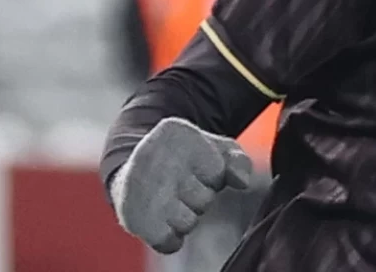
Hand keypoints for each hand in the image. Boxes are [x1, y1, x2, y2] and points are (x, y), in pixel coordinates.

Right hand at [110, 118, 252, 253]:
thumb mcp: (217, 150)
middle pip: (203, 199)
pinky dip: (172, 238)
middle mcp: (150, 156)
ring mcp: (137, 189)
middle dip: (199, 196)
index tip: (194, 164)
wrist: (137, 170)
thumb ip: (239, 162)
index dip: (213, 173)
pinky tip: (164, 220)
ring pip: (187, 222)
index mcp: (174, 133)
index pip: (216, 171)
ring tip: (170, 200)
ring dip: (185, 216)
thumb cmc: (188, 159)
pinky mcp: (131, 218)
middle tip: (181, 184)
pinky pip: (169, 242)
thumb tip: (243, 182)